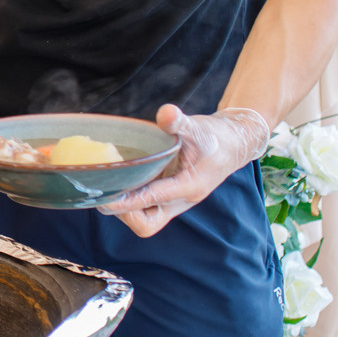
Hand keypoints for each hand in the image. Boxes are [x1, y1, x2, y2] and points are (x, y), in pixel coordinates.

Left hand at [98, 104, 269, 236]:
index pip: (153, 199)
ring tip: (106, 184)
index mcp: (189, 187)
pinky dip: (128, 200)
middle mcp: (178, 201)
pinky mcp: (165, 197)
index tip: (105, 197)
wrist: (231, 145)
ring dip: (123, 208)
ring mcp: (172, 202)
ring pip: (143, 220)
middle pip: (147, 224)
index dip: (128, 200)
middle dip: (124, 212)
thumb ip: (178, 122)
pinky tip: (115, 181)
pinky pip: (143, 208)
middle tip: (105, 189)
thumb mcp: (197, 126)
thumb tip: (166, 112)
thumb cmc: (213, 137)